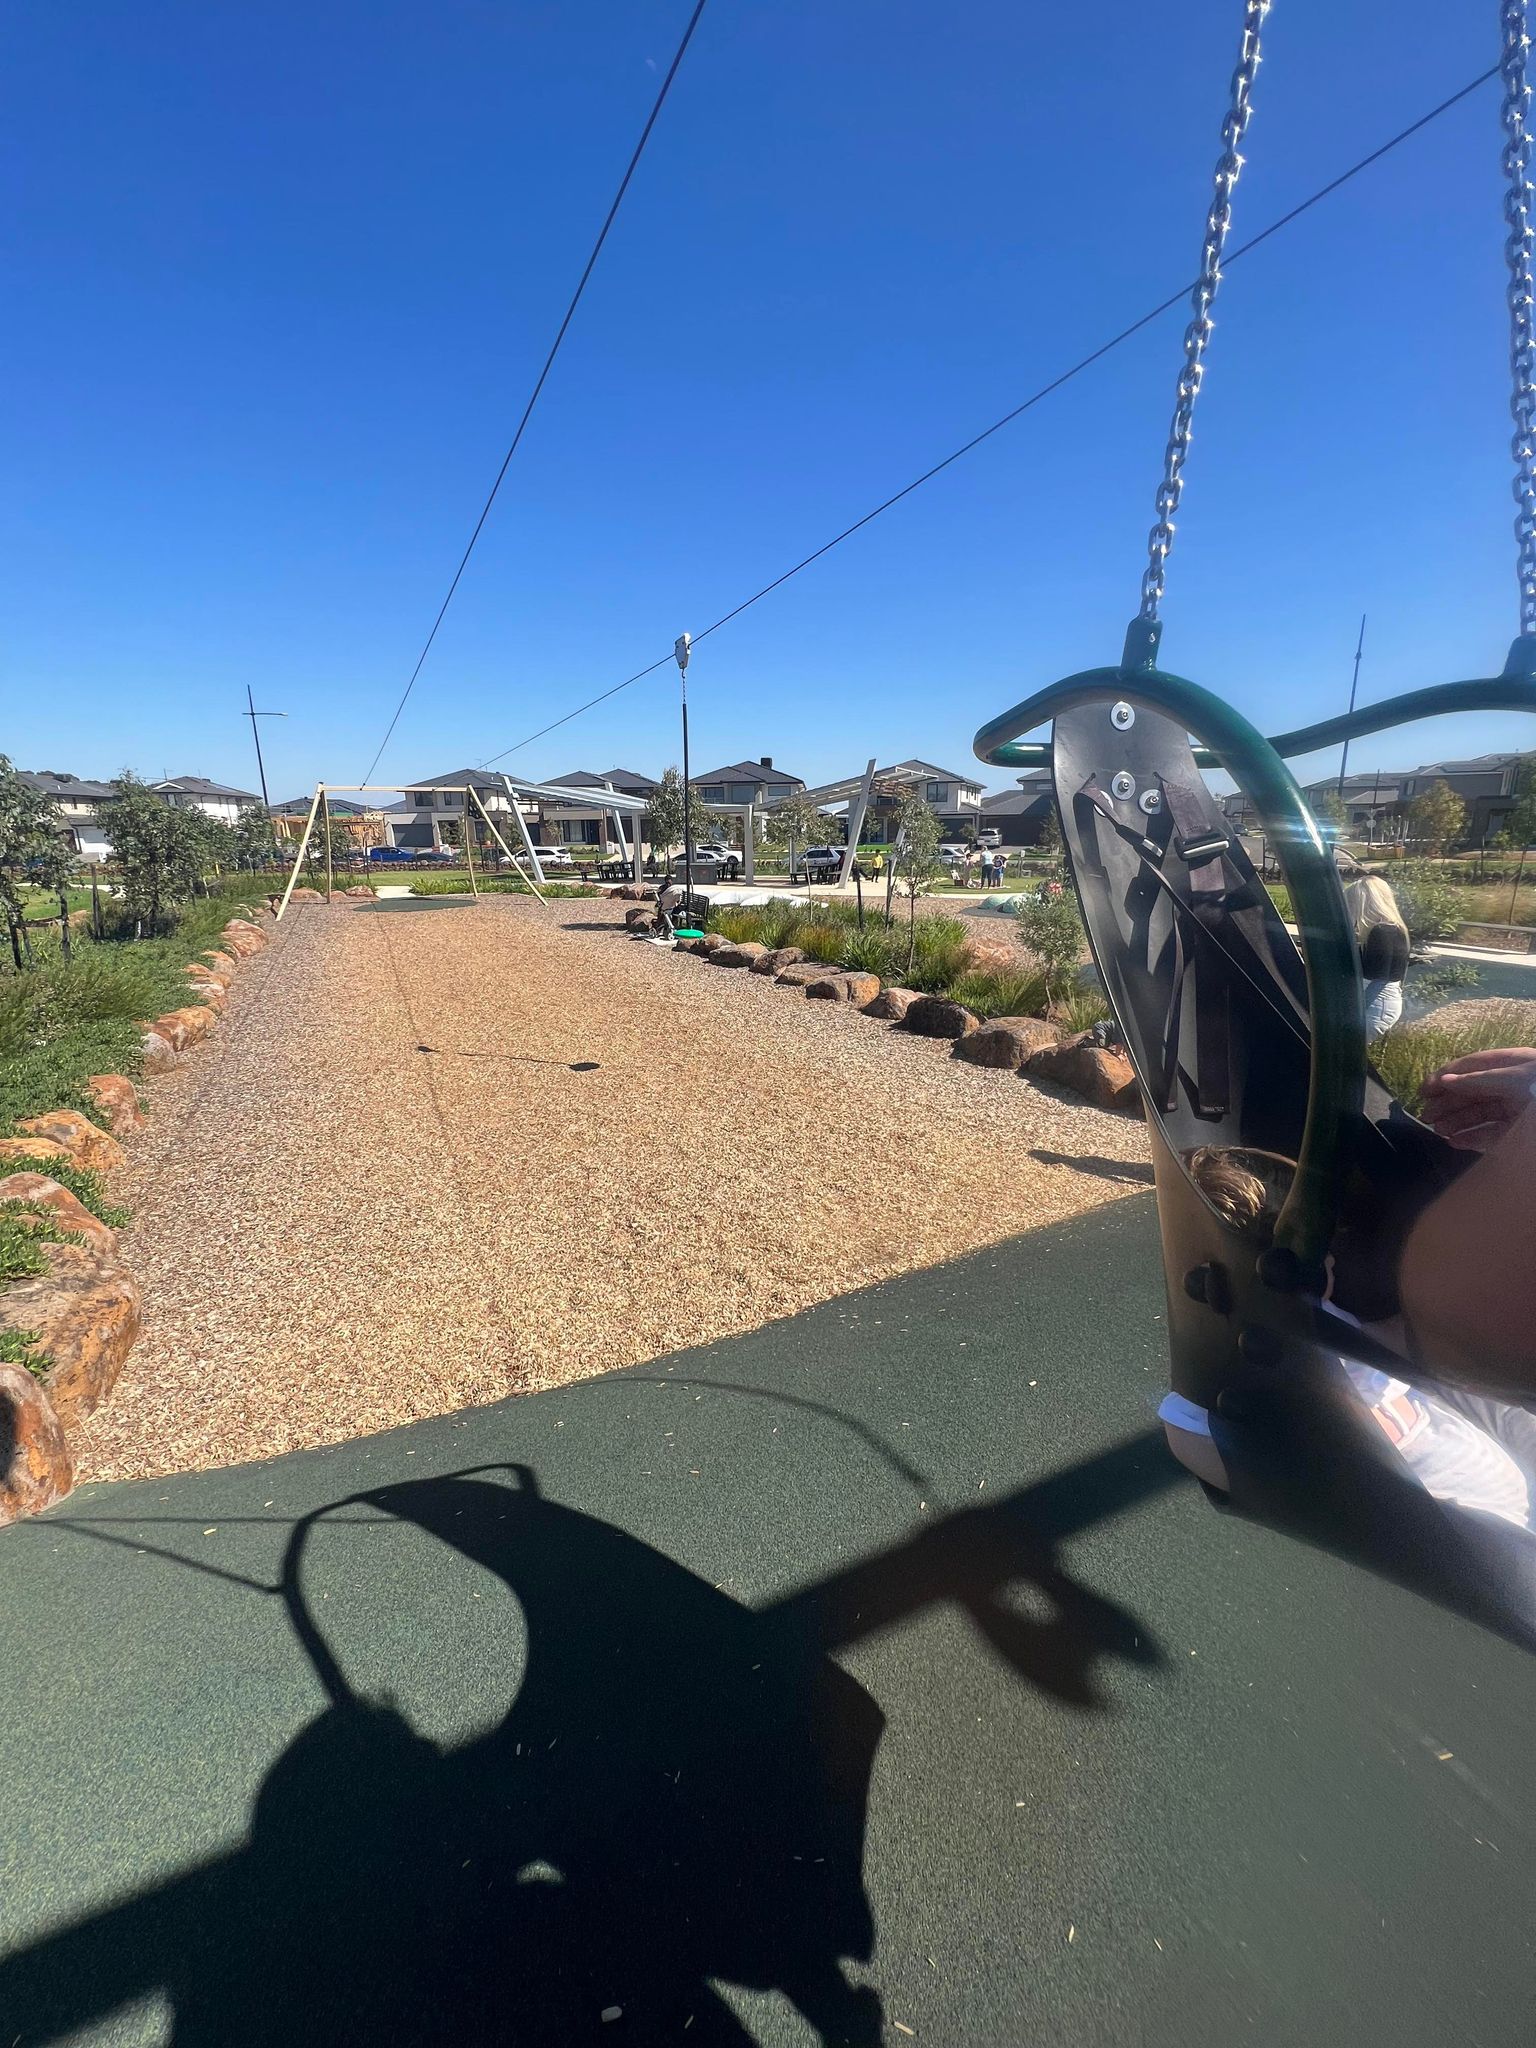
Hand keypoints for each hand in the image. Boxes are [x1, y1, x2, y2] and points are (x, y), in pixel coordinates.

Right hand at [1418, 1046, 1535, 1149]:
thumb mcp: (1511, 1079)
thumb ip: (1477, 1080)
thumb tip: (1444, 1081)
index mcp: (1511, 1064)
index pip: (1472, 1066)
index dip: (1446, 1076)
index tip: (1423, 1091)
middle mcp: (1512, 1084)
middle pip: (1472, 1092)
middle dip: (1447, 1103)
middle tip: (1425, 1116)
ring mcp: (1517, 1108)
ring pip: (1480, 1114)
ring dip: (1456, 1121)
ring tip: (1438, 1130)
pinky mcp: (1521, 1131)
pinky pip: (1493, 1133)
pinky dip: (1473, 1137)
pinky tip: (1455, 1141)